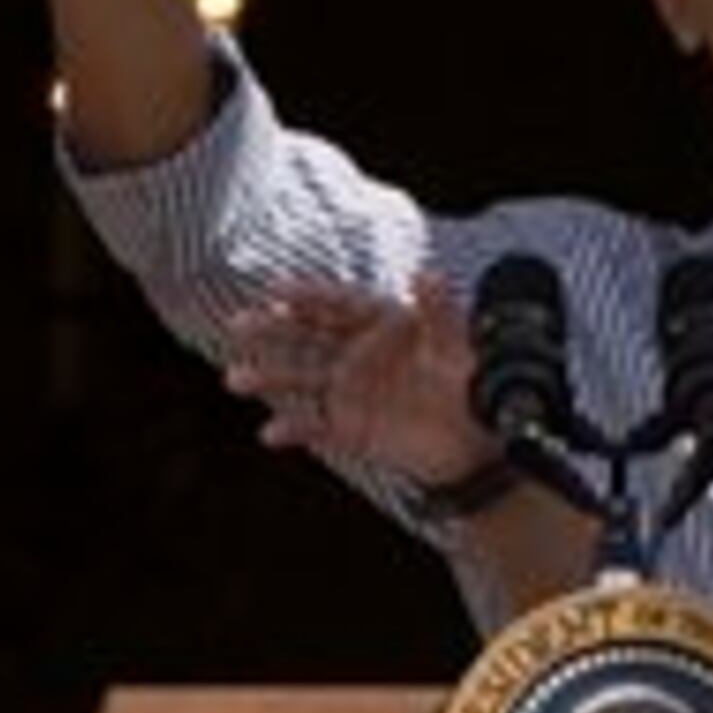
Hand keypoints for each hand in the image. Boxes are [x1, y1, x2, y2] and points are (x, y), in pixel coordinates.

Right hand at [221, 278, 494, 488]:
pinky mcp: (351, 427)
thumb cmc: (471, 382)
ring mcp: (352, 391)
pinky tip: (269, 434)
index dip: (310, 296)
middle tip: (238, 324)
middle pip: (310, 337)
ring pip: (304, 379)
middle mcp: (360, 354)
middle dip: (274, 330)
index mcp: (384, 325)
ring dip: (270, 378)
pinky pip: (316, 426)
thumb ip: (440, 310)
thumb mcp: (458, 345)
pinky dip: (294, 429)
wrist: (476, 439)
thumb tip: (425, 272)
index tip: (277, 290)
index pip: (340, 306)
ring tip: (235, 378)